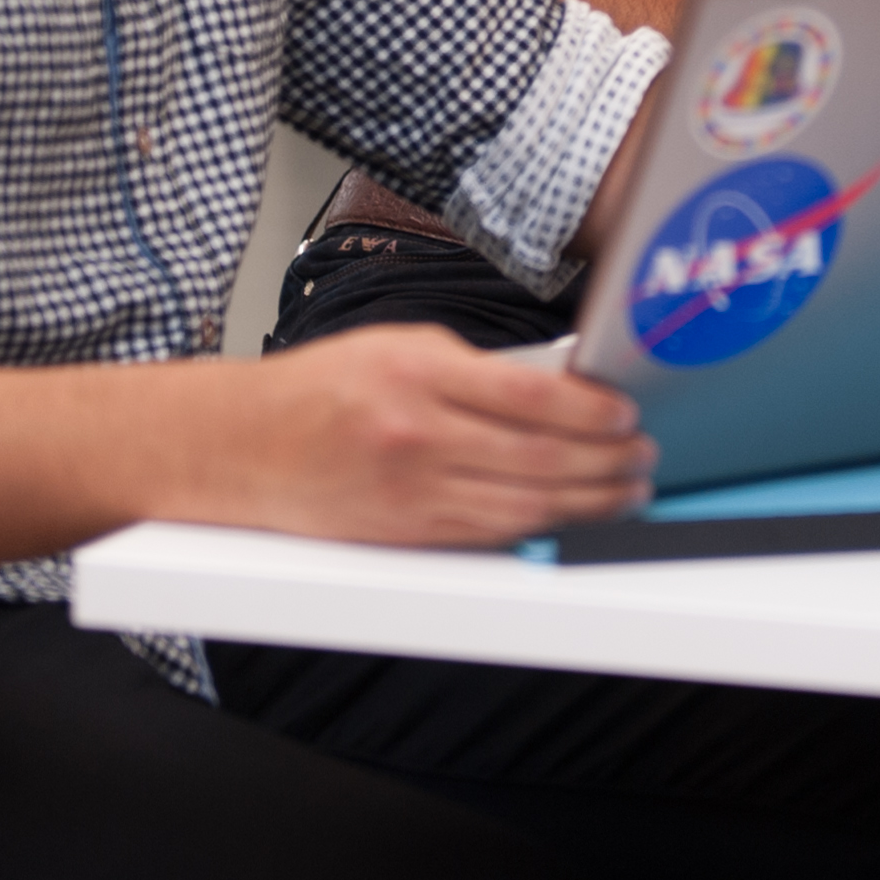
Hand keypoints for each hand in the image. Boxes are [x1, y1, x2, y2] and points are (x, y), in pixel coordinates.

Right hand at [213, 325, 655, 543]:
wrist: (237, 448)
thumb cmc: (320, 388)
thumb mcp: (399, 345)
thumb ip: (476, 368)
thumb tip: (556, 388)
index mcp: (419, 373)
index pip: (533, 395)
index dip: (592, 410)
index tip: (625, 413)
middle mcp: (417, 434)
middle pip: (540, 458)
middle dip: (606, 461)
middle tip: (643, 456)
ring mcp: (410, 491)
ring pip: (523, 506)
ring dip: (589, 502)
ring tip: (626, 491)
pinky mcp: (403, 533)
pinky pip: (488, 534)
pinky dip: (540, 527)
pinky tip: (571, 517)